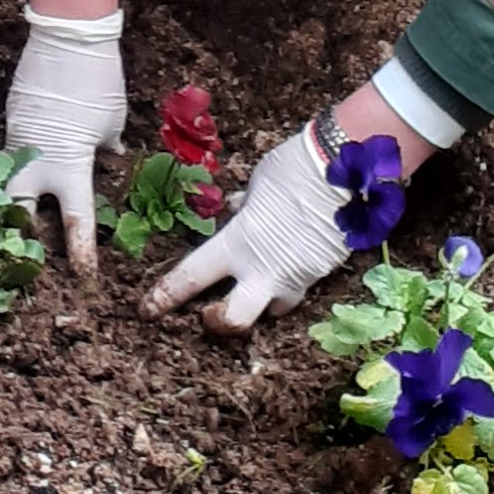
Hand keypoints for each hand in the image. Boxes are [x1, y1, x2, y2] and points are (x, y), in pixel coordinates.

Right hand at [1, 1, 126, 270]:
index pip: (75, 220)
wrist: (67, 36)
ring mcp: (15, 137)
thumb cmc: (98, 81)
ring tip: (6, 220)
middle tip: (22, 258)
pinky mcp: (9, 117)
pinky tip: (12, 169)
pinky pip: (8, 150)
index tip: (83, 279)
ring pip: (5, 181)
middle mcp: (36, 158)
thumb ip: (106, 150)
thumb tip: (108, 161)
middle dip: (18, 237)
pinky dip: (11, 164)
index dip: (81, 253)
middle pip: (18, 211)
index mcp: (70, 164)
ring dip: (8, 201)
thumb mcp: (111, 123)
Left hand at [147, 121, 363, 330]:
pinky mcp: (321, 274)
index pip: (191, 277)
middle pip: (233, 320)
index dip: (166, 296)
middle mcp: (263, 269)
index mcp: (236, 243)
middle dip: (217, 324)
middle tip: (208, 315)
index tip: (149, 308)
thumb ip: (244, 208)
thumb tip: (239, 210)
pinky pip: (299, 287)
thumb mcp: (256, 186)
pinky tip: (290, 260)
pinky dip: (289, 279)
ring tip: (257, 283)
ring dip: (261, 303)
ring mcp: (295, 277)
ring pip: (272, 311)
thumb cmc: (292, 169)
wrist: (344, 173)